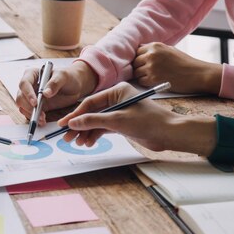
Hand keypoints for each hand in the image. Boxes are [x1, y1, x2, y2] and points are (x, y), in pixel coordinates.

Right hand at [16, 61, 97, 125]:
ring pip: (22, 106)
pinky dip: (34, 118)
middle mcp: (29, 85)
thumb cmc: (68, 77)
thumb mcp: (63, 77)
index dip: (28, 93)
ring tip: (42, 119)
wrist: (74, 86)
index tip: (35, 102)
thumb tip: (45, 93)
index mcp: (32, 74)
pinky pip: (29, 113)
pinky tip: (42, 121)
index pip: (24, 83)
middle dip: (28, 107)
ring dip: (30, 114)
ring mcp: (30, 96)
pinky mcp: (35, 106)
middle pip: (21, 97)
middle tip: (40, 114)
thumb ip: (55, 83)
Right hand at [58, 82, 216, 155]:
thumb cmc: (148, 121)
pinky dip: (96, 135)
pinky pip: (104, 127)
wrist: (169, 133)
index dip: (76, 114)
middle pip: (92, 112)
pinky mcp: (123, 123)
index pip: (90, 102)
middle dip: (79, 125)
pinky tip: (89, 142)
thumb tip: (73, 123)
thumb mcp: (118, 120)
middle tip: (66, 137)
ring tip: (79, 143)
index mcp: (117, 90)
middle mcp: (117, 99)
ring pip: (97, 121)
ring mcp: (120, 111)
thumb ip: (94, 121)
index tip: (64, 124)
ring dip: (87, 132)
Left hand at [133, 42, 222, 93]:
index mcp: (155, 46)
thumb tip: (141, 53)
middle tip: (147, 72)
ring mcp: (152, 67)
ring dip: (141, 76)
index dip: (140, 58)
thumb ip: (155, 51)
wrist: (197, 74)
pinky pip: (141, 81)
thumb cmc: (185, 63)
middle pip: (134, 62)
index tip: (144, 64)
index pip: (137, 51)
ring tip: (152, 77)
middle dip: (139, 67)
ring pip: (136, 72)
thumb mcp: (169, 50)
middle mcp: (151, 55)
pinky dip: (145, 83)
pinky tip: (154, 82)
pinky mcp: (153, 79)